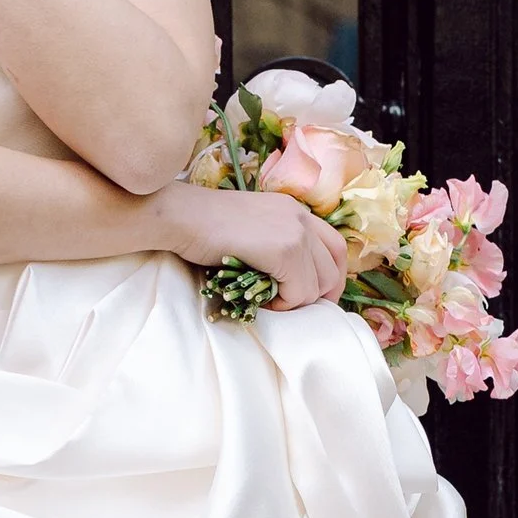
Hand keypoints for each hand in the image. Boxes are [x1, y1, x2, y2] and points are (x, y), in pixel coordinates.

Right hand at [148, 180, 347, 307]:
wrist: (182, 216)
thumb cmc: (204, 225)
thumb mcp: (252, 226)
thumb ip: (275, 241)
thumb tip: (290, 276)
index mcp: (295, 209)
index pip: (335, 246)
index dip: (331, 275)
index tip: (314, 294)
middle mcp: (302, 218)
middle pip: (334, 267)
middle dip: (320, 294)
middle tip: (295, 307)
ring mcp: (296, 233)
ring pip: (319, 284)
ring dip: (297, 300)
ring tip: (270, 301)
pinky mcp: (285, 251)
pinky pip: (300, 292)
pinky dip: (284, 304)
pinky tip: (262, 300)